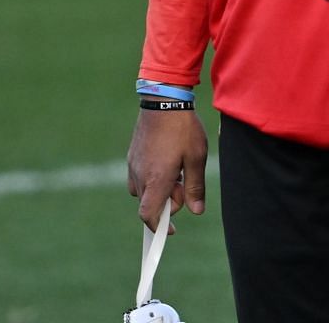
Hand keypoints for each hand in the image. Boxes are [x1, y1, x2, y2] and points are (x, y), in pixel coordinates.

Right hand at [127, 108, 206, 230]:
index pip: (148, 215)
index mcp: (157, 179)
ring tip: (176, 170)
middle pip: (149, 204)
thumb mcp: (196, 158)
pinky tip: (166, 161)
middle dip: (167, 201)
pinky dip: (151, 178)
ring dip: (159, 189)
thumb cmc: (183, 129)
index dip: (159, 227)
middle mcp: (140, 175)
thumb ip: (195, 187)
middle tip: (184, 182)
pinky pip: (138, 177)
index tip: (171, 229)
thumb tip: (196, 211)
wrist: (163, 100)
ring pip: (143, 190)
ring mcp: (133, 164)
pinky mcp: (132, 155)